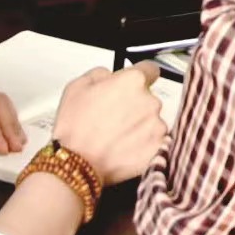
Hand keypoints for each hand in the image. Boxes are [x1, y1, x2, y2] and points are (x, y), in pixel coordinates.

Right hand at [51, 65, 168, 185]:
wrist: (78, 164)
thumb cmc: (75, 129)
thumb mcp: (76, 86)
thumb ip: (100, 73)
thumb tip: (109, 75)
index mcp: (132, 81)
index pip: (149, 69)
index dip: (139, 77)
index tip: (134, 85)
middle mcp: (150, 100)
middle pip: (148, 98)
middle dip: (134, 105)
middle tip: (113, 117)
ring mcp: (157, 125)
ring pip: (151, 120)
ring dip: (139, 125)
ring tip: (115, 135)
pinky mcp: (159, 147)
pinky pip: (154, 141)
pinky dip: (143, 144)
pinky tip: (123, 147)